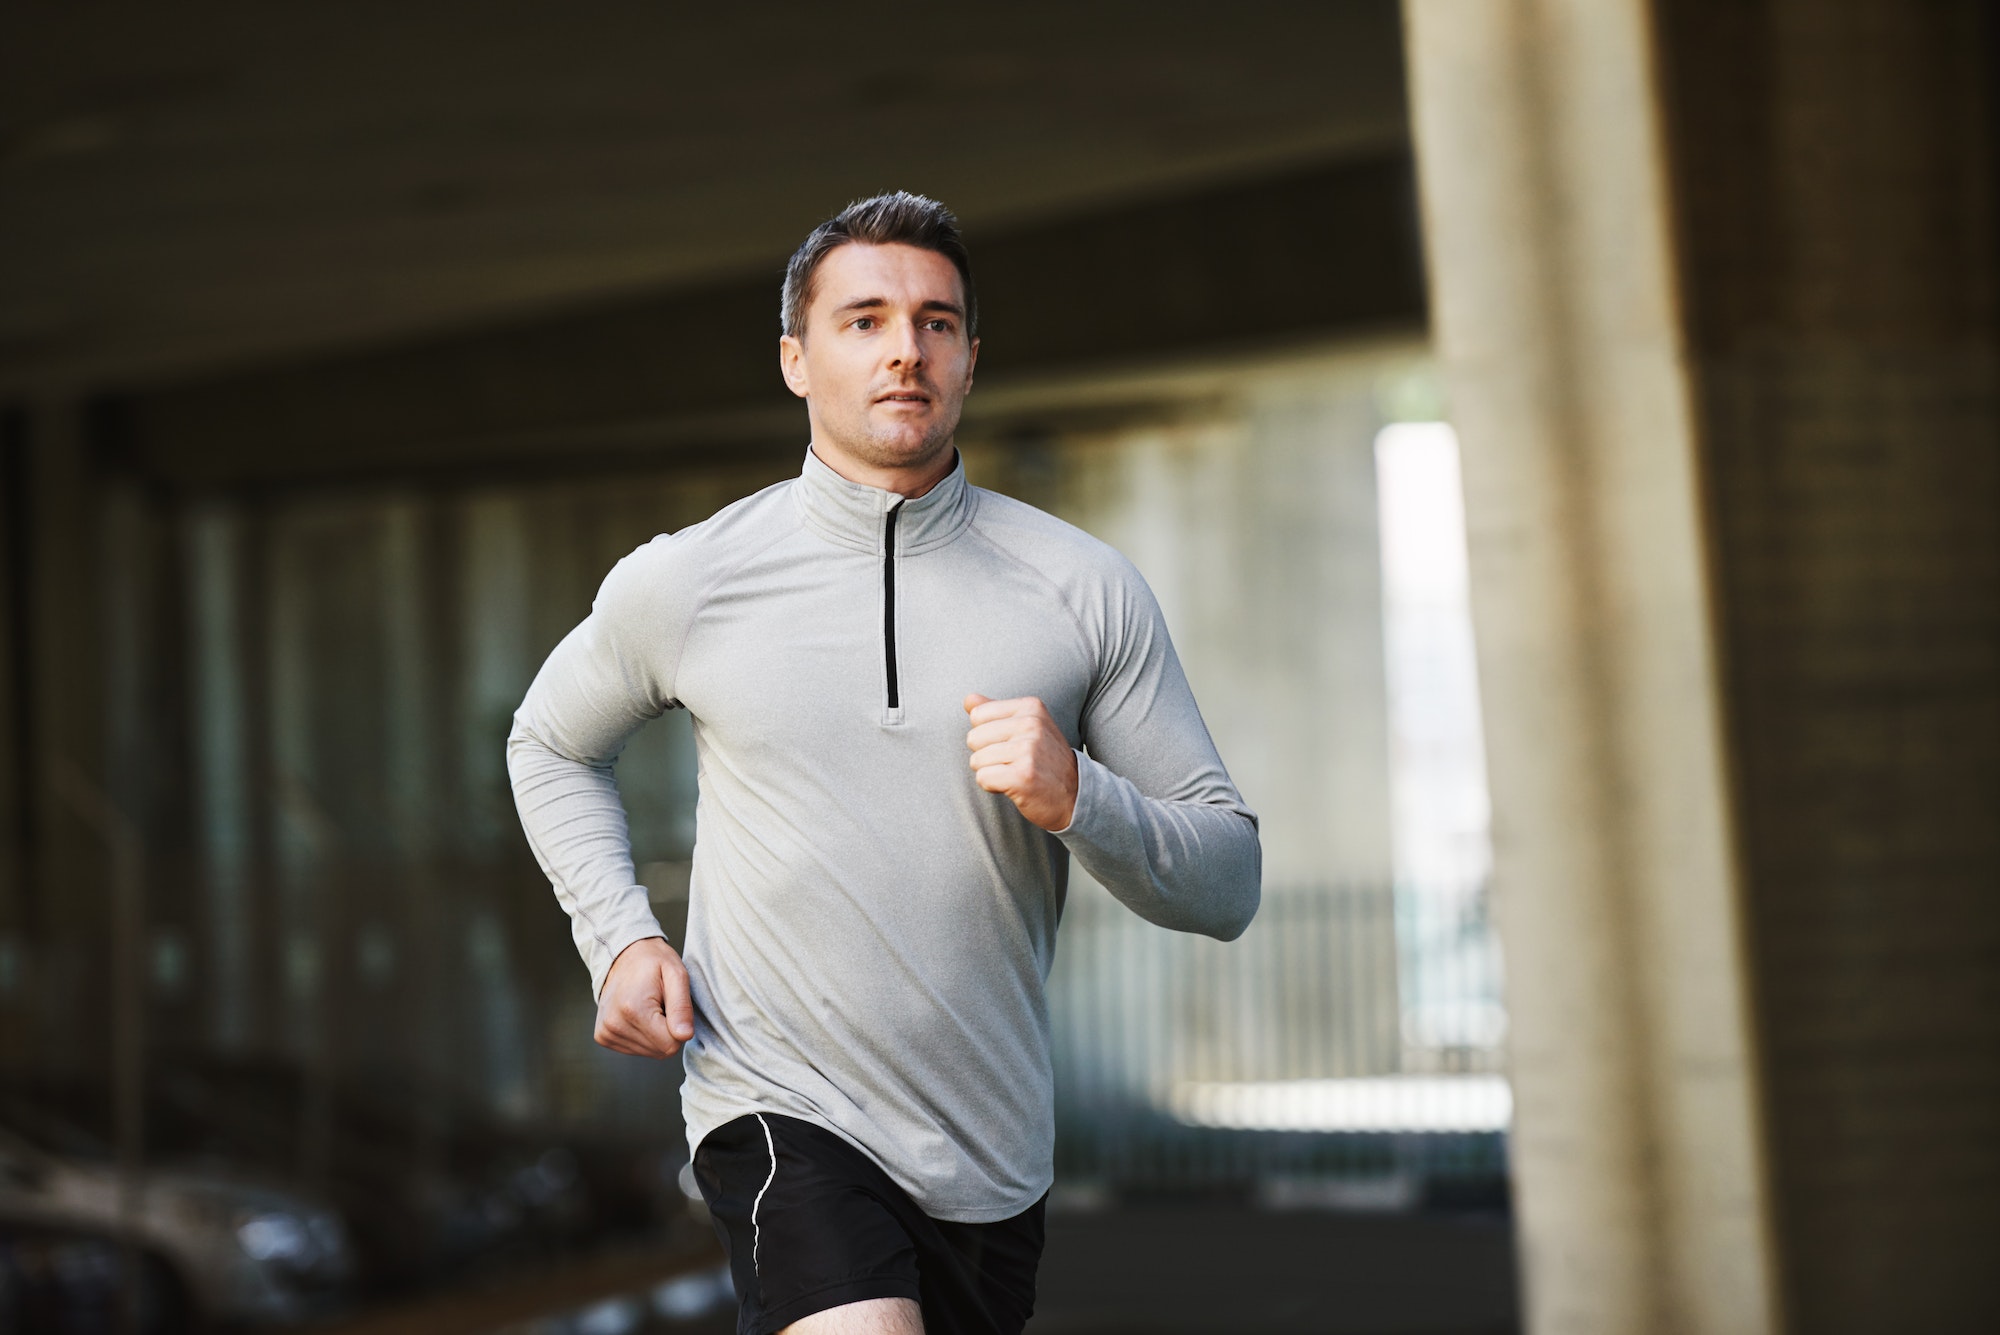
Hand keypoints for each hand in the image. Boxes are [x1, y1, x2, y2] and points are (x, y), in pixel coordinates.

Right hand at [595, 936, 694, 1058]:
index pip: (672, 1044)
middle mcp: (615, 1025)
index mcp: (634, 1009)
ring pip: (650, 1052)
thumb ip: (682, 1007)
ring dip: (656, 1034)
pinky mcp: (603, 1037)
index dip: (680, 1027)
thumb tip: (685, 1036)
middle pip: (661, 1051)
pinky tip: (639, 1015)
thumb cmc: (654, 963)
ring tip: (650, 1007)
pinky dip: (643, 1036)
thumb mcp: (677, 975)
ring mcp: (606, 1033)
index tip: (672, 1006)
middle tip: (662, 1005)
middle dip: (668, 1031)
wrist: (623, 956)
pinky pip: (636, 1049)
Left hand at [964, 694, 1079, 831]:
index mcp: (1031, 707)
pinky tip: (1013, 786)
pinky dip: (992, 787)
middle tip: (1012, 763)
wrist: (1075, 795)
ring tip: (1014, 774)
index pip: (977, 715)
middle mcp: (1031, 724)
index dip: (986, 735)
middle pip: (974, 738)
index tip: (1010, 745)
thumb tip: (968, 699)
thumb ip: (995, 711)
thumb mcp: (1026, 728)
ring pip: (976, 760)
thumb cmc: (1044, 761)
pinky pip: (983, 778)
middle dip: (985, 755)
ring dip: (990, 773)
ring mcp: (1028, 750)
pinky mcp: (1023, 776)